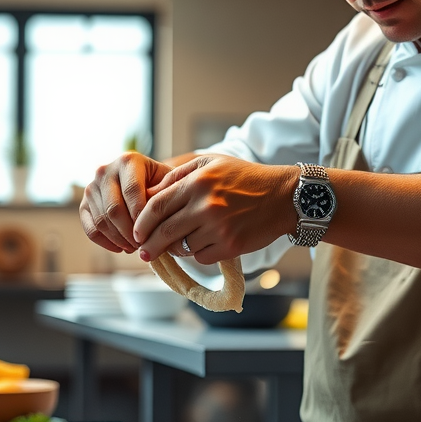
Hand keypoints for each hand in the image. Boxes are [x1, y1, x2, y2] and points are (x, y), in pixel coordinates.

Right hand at [80, 152, 173, 253]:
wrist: (147, 184)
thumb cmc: (162, 185)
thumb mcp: (169, 183)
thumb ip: (165, 194)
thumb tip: (156, 215)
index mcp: (128, 160)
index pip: (132, 190)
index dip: (142, 215)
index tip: (154, 232)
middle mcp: (105, 171)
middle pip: (114, 208)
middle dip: (130, 232)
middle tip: (144, 244)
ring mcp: (92, 187)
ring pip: (102, 221)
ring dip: (119, 239)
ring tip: (136, 247)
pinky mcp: (84, 205)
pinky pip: (91, 229)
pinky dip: (106, 243)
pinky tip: (121, 247)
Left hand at [133, 155, 298, 263]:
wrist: (284, 197)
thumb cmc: (246, 179)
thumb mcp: (212, 164)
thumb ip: (179, 175)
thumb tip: (150, 194)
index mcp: (198, 182)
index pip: (157, 206)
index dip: (142, 222)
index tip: (136, 231)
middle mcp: (206, 206)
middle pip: (164, 231)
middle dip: (149, 244)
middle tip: (143, 251)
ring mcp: (218, 228)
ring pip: (182, 247)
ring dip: (176, 248)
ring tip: (177, 244)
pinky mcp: (230, 246)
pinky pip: (201, 257)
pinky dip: (198, 254)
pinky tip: (204, 244)